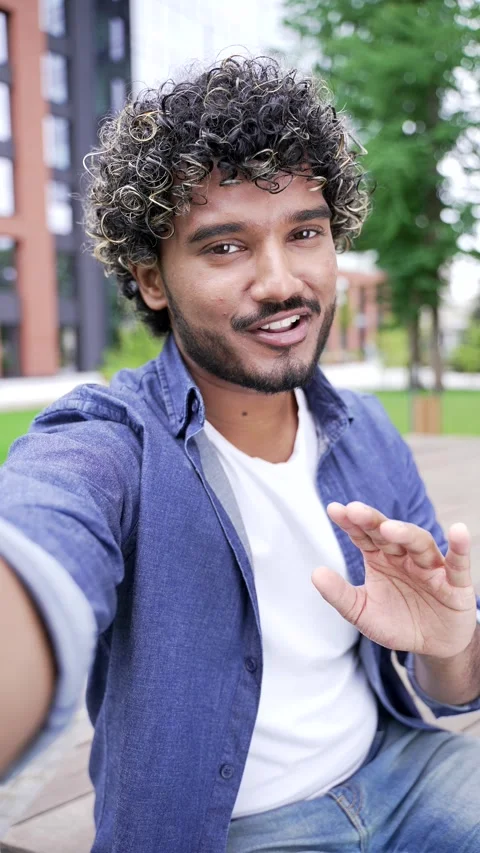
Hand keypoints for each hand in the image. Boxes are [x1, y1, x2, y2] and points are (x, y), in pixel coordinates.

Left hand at [313, 502, 476, 658]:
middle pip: (389, 533)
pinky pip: (458, 563)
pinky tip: (459, 531)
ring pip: (419, 543)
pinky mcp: (455, 583)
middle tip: (355, 510)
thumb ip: (340, 595)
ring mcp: (430, 567)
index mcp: (380, 558)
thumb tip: (315, 574)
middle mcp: (404, 557)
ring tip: (389, 528)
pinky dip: (460, 547)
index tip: (334, 509)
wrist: (431, 647)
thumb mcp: (363, 612)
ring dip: (406, 533)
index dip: (351, 523)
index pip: (364, 536)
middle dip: (373, 521)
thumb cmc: (397, 622)